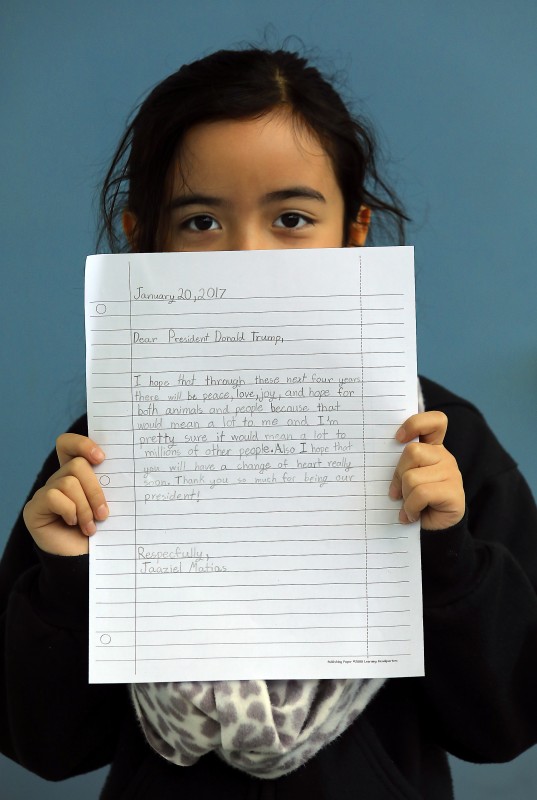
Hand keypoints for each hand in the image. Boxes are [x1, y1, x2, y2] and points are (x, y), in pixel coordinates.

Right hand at [23, 434, 108, 555]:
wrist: (87, 563)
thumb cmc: (102, 534)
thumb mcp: (108, 504)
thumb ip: (107, 484)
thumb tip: (122, 466)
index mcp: (75, 475)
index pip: (68, 445)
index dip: (82, 443)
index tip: (101, 458)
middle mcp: (58, 481)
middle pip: (76, 464)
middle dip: (95, 490)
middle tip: (103, 514)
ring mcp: (44, 494)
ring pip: (68, 482)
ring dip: (85, 507)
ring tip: (90, 526)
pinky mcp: (34, 508)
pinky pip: (53, 496)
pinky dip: (69, 510)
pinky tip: (73, 525)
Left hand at [389, 411, 464, 530]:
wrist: (432, 531)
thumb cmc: (414, 501)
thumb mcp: (404, 478)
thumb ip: (400, 464)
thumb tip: (377, 461)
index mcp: (432, 448)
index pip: (434, 422)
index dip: (415, 424)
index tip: (397, 438)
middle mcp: (444, 457)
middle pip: (412, 452)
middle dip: (398, 474)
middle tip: (395, 493)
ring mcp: (452, 474)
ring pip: (413, 476)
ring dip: (404, 496)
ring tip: (407, 507)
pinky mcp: (454, 492)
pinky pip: (421, 493)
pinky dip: (411, 507)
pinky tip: (412, 515)